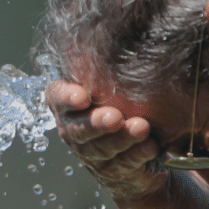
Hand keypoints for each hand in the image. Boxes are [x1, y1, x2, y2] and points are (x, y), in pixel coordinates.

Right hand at [45, 79, 167, 208]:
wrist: (139, 147)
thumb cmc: (123, 105)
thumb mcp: (112, 86)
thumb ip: (109, 71)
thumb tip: (120, 36)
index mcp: (68, 104)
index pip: (58, 98)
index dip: (67, 98)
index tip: (83, 96)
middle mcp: (74, 130)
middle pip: (79, 129)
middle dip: (97, 123)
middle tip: (115, 117)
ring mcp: (91, 154)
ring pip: (101, 149)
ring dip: (123, 139)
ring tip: (142, 128)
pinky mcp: (112, 172)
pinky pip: (122, 165)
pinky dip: (137, 155)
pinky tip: (151, 146)